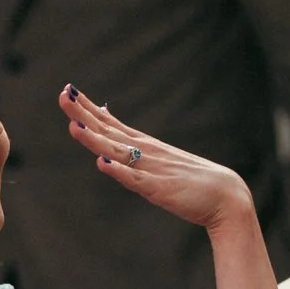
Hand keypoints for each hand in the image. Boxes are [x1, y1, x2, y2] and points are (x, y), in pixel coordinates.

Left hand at [62, 85, 256, 234]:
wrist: (226, 196)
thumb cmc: (192, 180)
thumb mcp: (158, 160)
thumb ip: (133, 149)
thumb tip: (110, 132)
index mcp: (143, 146)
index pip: (110, 123)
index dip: (87, 109)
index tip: (68, 91)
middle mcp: (145, 152)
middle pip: (108, 131)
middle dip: (84, 114)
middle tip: (63, 95)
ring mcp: (152, 169)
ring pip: (117, 152)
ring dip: (95, 140)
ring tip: (75, 126)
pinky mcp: (159, 189)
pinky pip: (136, 180)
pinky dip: (119, 172)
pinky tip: (102, 164)